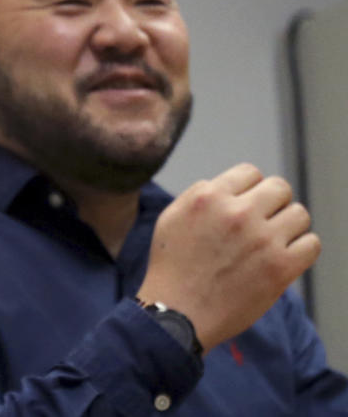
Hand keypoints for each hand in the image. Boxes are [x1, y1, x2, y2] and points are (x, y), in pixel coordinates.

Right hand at [136, 163, 319, 352]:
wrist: (178, 313)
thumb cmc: (172, 267)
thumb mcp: (172, 217)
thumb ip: (201, 194)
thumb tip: (232, 187)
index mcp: (209, 197)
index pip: (251, 173)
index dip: (249, 189)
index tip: (245, 206)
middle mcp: (237, 213)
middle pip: (280, 188)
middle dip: (273, 202)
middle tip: (262, 222)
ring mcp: (262, 240)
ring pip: (299, 214)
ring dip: (288, 226)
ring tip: (273, 241)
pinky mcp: (280, 268)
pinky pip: (312, 244)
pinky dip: (301, 249)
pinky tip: (284, 257)